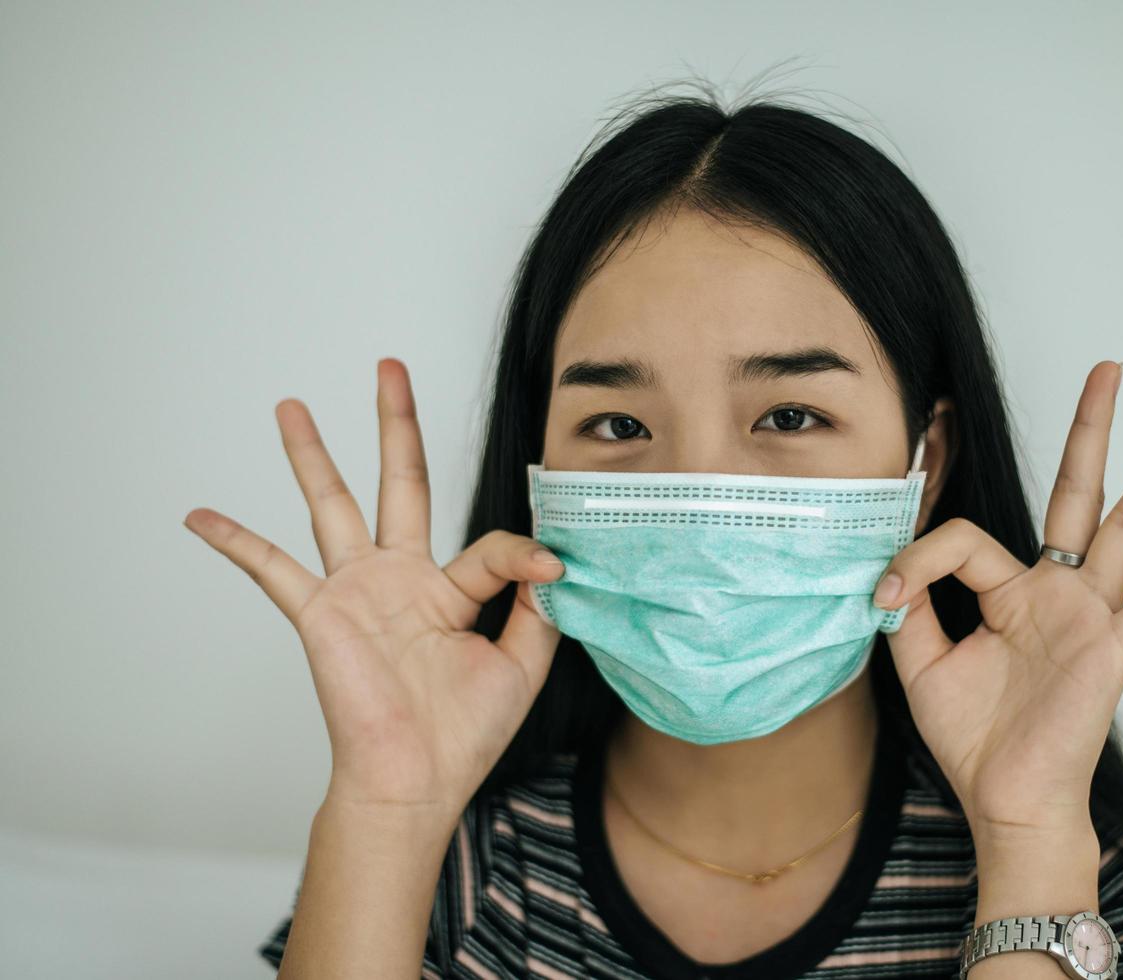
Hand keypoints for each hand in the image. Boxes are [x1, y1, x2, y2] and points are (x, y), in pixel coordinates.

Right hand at [183, 358, 564, 814]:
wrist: (416, 782)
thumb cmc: (465, 735)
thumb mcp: (522, 664)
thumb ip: (538, 607)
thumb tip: (556, 555)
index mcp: (449, 591)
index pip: (487, 544)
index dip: (524, 553)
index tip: (554, 568)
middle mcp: (400, 579)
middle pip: (398, 481)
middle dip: (395, 423)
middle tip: (389, 367)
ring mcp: (356, 591)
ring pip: (331, 504)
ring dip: (311, 454)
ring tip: (291, 405)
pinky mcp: (320, 614)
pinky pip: (271, 569)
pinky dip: (235, 541)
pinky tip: (200, 514)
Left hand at [875, 360, 1122, 846]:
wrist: (1003, 801)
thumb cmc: (973, 737)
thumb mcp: (921, 660)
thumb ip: (912, 603)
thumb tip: (893, 560)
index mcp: (1011, 594)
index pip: (966, 539)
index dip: (916, 558)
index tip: (881, 596)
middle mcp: (1057, 593)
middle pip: (1078, 495)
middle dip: (1091, 430)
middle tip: (1108, 367)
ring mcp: (1091, 617)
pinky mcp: (1113, 651)